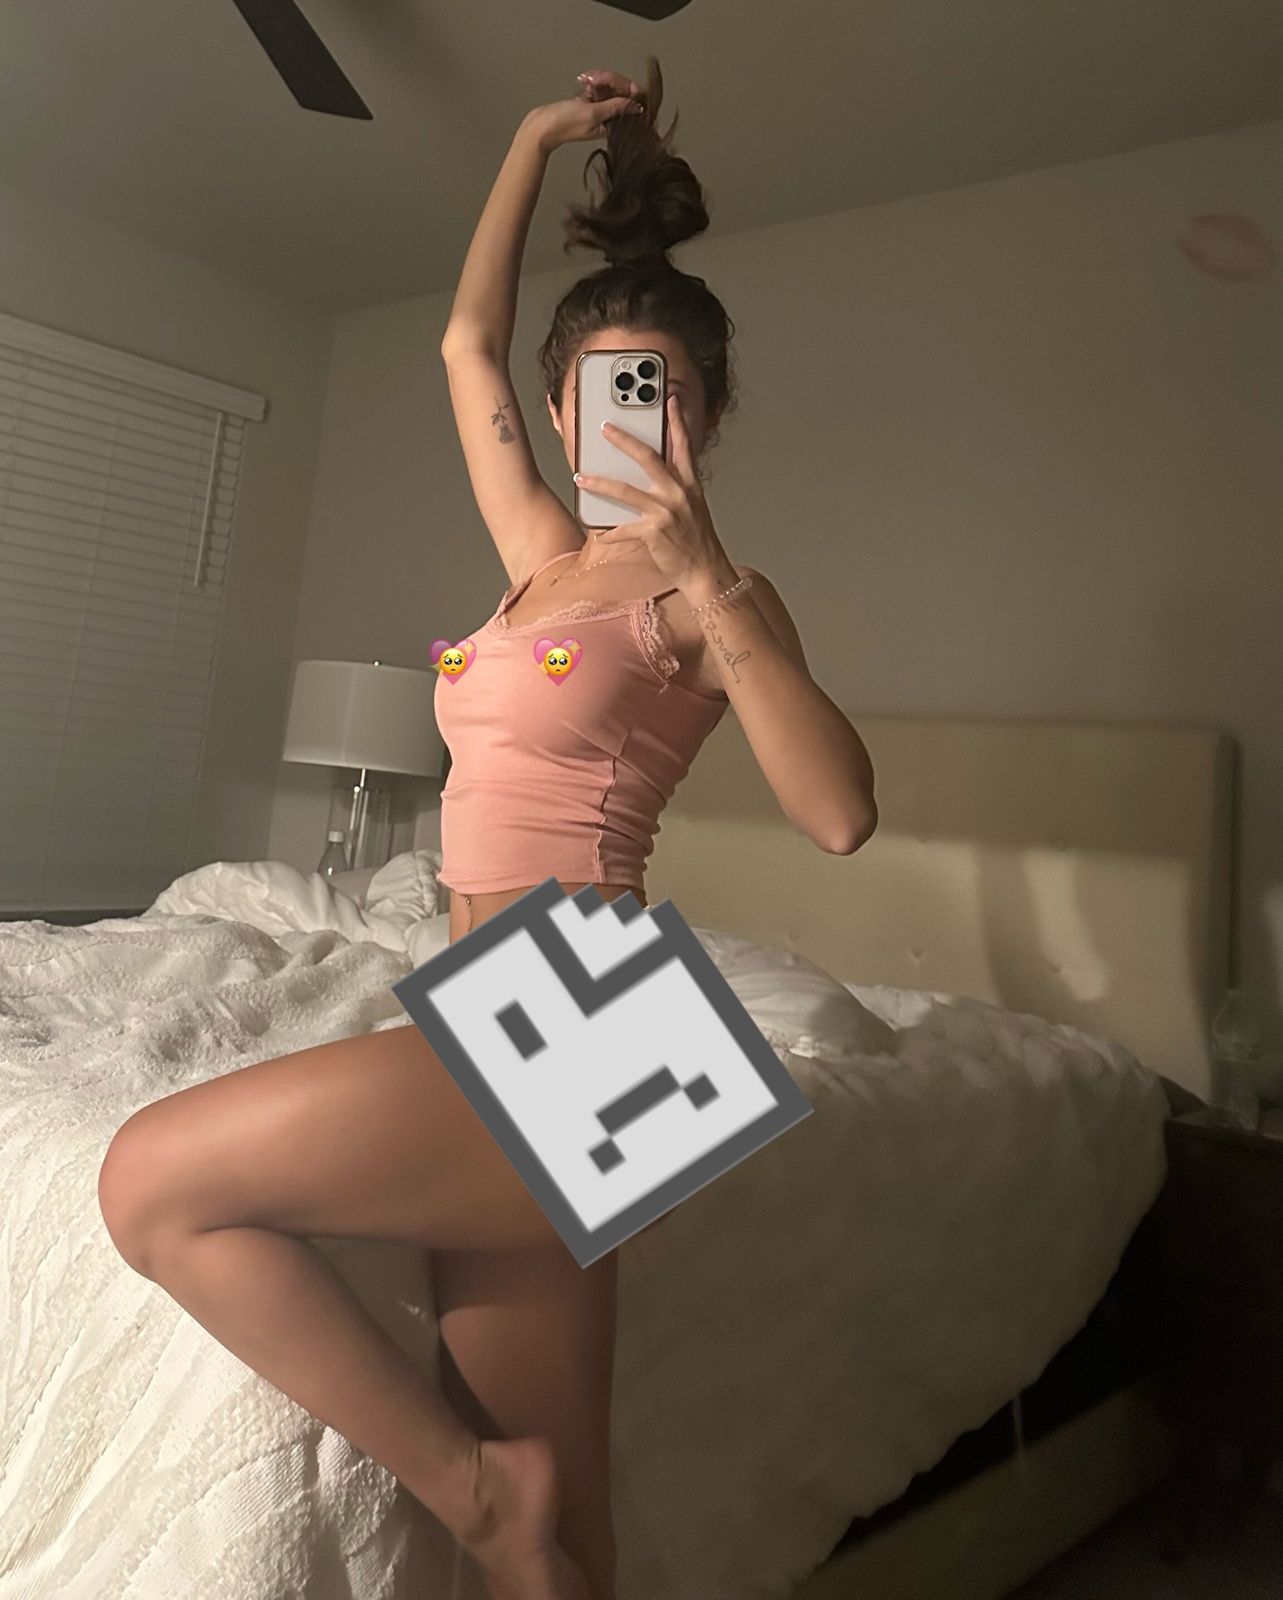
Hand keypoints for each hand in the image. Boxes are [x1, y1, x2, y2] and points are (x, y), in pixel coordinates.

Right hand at [526, 69, 645, 152]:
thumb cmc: (564, 124)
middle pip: (620, 93)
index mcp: (613, 127)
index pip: (629, 104)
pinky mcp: (588, 103)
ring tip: (586, 80)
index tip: (621, 82)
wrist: (541, 125)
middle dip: (609, 81)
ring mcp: (598, 110)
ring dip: (599, 79)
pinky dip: (591, 82)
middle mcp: (608, 118)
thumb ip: (615, 107)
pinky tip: (583, 81)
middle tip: (594, 79)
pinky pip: (597, 88)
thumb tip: (636, 106)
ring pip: (608, 87)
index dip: (628, 90)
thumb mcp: (594, 114)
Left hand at [573, 395, 726, 588]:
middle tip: (605, 428)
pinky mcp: (653, 532)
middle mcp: (678, 493)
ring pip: (625, 491)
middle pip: (648, 458)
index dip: (677, 422)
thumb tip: (655, 476)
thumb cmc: (697, 540)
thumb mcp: (693, 507)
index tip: (669, 400)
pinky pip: (623, 529)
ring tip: (581, 476)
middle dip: (624, 440)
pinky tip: (597, 531)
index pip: (683, 446)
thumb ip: (677, 487)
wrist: (706, 570)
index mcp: (689, 484)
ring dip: (599, 482)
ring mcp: (665, 512)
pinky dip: (608, 531)